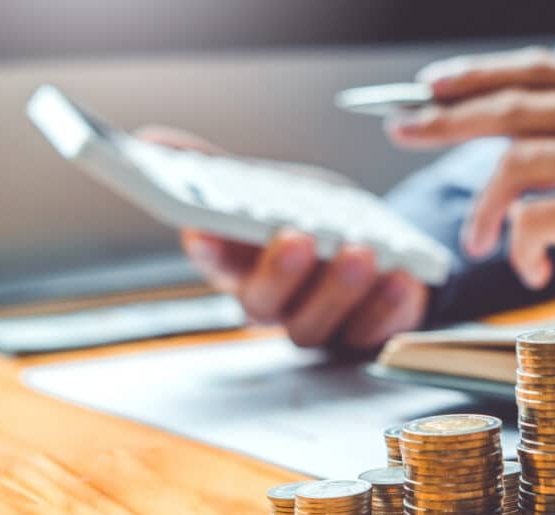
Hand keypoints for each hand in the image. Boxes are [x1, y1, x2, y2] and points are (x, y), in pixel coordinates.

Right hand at [136, 126, 427, 348]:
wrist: (373, 249)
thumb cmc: (308, 220)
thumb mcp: (268, 188)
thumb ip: (217, 170)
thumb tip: (153, 140)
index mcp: (239, 266)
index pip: (212, 261)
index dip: (206, 247)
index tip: (206, 227)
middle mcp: (273, 304)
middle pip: (262, 304)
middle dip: (279, 272)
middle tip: (299, 237)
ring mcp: (318, 324)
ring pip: (315, 324)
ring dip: (338, 289)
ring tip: (360, 251)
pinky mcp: (363, 334)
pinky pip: (372, 332)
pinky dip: (388, 305)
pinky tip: (402, 276)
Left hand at [387, 48, 554, 320]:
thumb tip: (507, 144)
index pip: (538, 70)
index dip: (477, 74)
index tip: (429, 86)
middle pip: (513, 104)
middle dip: (446, 118)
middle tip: (404, 130)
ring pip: (516, 162)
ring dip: (485, 208)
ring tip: (479, 240)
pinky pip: (537, 218)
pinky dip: (519, 247)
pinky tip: (529, 269)